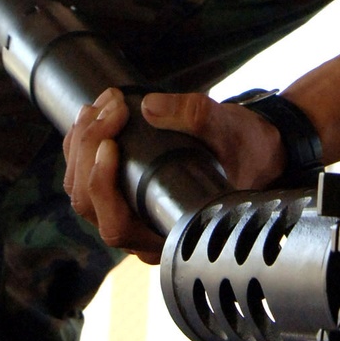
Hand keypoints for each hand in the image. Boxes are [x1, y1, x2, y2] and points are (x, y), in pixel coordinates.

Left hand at [62, 87, 287, 262]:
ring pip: (82, 192)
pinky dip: (81, 145)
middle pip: (90, 205)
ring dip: (81, 144)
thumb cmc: (250, 152)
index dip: (102, 186)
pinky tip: (92, 114)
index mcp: (171, 234)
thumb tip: (150, 106)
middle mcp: (145, 233)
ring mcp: (132, 215)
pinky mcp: (127, 194)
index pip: (117, 226)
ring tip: (99, 105)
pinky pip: (87, 177)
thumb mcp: (232, 130)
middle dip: (89, 150)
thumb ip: (197, 116)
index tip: (111, 144)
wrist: (258, 152)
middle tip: (110, 107)